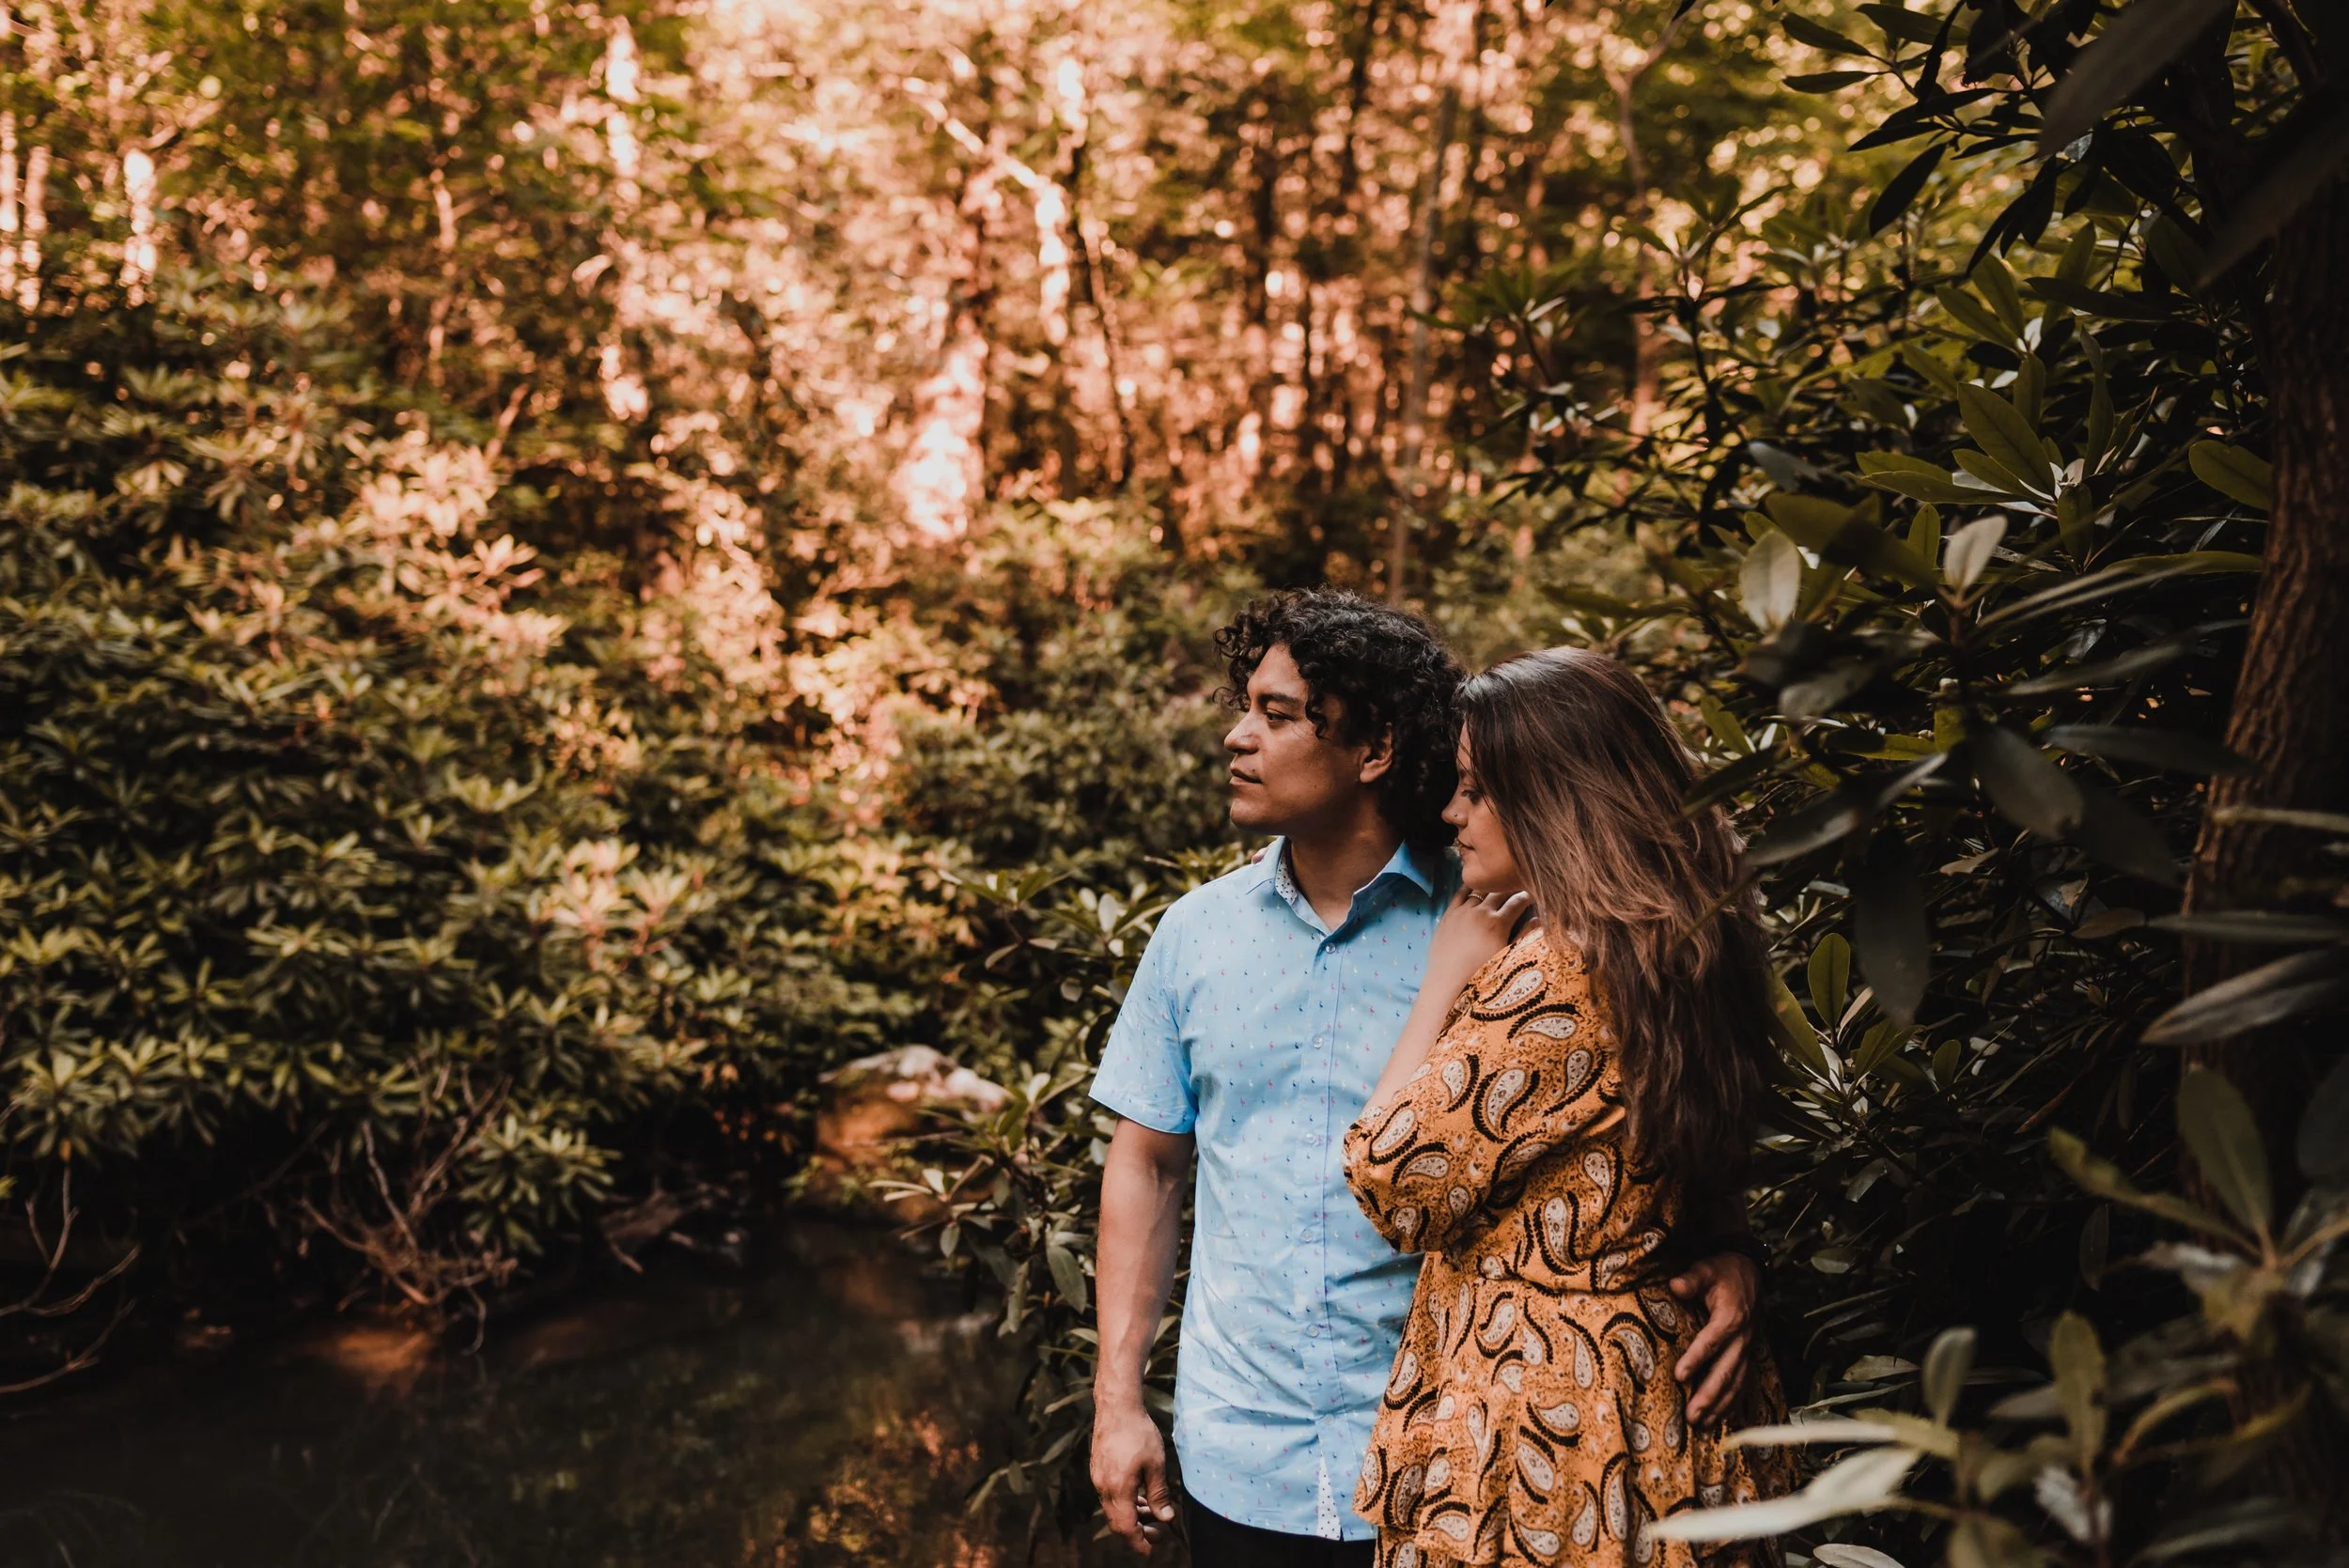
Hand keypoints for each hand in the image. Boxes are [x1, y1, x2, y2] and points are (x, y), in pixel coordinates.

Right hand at [1091, 1397, 1176, 1554]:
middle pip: (1117, 1522)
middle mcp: (1103, 1487)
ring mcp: (1098, 1479)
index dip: (1139, 1543)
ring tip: (1152, 1513)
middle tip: (1158, 1533)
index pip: (1126, 1528)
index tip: (1151, 1551)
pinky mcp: (1098, 1470)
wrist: (1116, 1406)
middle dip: (1137, 1532)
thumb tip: (1165, 1519)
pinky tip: (1140, 1495)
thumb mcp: (1155, 1464)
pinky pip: (1110, 1495)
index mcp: (1118, 1489)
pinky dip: (1125, 1502)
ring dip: (1132, 1516)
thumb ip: (1159, 1494)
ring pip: (1114, 1509)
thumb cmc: (1138, 1432)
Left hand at [1426, 886, 1531, 994]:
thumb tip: (1538, 920)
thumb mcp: (1508, 958)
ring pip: (1480, 890)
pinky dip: (1470, 887)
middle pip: (1500, 891)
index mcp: (1498, 924)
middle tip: (1519, 887)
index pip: (1518, 902)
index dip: (1528, 897)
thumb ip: (1524, 936)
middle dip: (1512, 887)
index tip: (1534, 895)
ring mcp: (1462, 912)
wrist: (1449, 984)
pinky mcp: (1448, 915)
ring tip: (1499, 886)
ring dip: (1492, 886)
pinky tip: (1476, 885)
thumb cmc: (1482, 975)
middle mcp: (1480, 913)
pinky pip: (1460, 894)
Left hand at [1669, 1251, 1761, 1428]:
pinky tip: (1719, 1420)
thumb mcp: (1706, 1269)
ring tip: (1702, 1425)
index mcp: (1731, 1317)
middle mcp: (1742, 1338)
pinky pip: (1743, 1383)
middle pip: (1727, 1370)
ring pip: (1737, 1383)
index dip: (1697, 1358)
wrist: (1751, 1272)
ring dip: (1720, 1406)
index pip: (1712, 1341)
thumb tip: (1674, 1285)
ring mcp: (1747, 1349)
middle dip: (1709, 1395)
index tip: (1679, 1376)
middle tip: (1691, 1416)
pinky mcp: (1747, 1355)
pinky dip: (1732, 1403)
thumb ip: (1691, 1279)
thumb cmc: (1723, 1271)